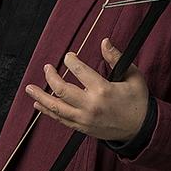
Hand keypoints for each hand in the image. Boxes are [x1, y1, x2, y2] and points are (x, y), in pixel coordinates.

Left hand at [24, 37, 149, 143]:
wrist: (140, 129)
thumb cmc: (137, 101)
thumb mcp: (132, 76)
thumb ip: (116, 58)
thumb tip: (105, 41)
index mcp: (103, 90)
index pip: (79, 71)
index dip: (71, 60)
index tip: (69, 56)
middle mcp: (91, 105)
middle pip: (61, 89)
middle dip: (51, 77)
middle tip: (47, 68)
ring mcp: (84, 118)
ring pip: (56, 107)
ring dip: (41, 96)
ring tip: (29, 88)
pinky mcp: (82, 127)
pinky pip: (60, 119)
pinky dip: (47, 111)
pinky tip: (38, 104)